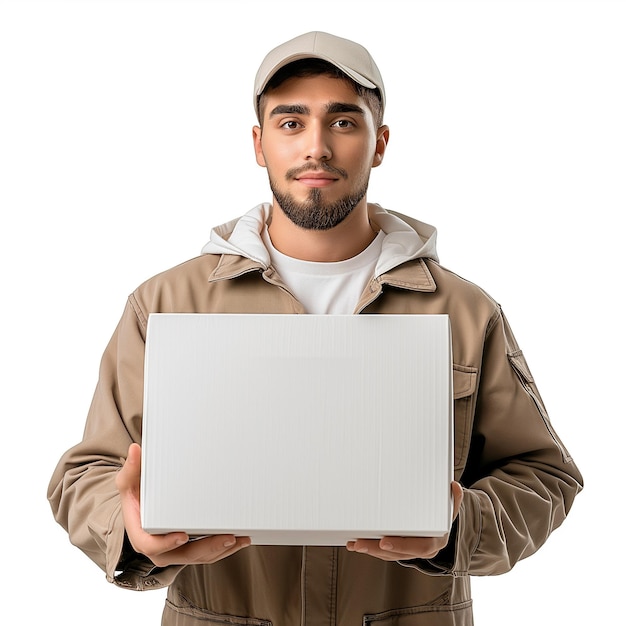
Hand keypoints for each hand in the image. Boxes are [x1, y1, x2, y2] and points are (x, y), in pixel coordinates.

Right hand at [116, 443, 250, 566]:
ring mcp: (175, 551)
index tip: (183, 535)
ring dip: (220, 550)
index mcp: (141, 534)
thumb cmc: (135, 495)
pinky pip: (205, 554)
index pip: (151, 545)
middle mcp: (159, 548)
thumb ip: (132, 468)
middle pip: (184, 555)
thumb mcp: (129, 482)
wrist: (141, 508)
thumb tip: (135, 449)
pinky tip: (239, 540)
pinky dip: (222, 549)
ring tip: (240, 539)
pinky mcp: (188, 548)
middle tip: (227, 537)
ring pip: (199, 557)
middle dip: (207, 548)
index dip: (167, 543)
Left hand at [345, 481, 463, 560]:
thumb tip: (454, 486)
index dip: (402, 545)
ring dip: (370, 549)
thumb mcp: (450, 506)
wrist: (442, 525)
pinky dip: (370, 548)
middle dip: (377, 549)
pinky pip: (385, 553)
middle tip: (360, 543)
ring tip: (354, 543)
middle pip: (398, 553)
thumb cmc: (443, 513)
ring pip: (389, 555)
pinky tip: (356, 543)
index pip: (420, 546)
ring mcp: (411, 551)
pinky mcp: (401, 550)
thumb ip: (453, 498)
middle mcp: (423, 549)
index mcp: (436, 539)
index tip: (384, 542)